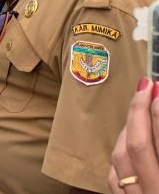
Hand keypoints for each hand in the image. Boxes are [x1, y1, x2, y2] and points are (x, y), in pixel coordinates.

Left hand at [108, 78, 158, 193]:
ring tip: (138, 109)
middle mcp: (153, 191)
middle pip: (137, 145)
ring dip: (128, 130)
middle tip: (145, 86)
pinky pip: (114, 177)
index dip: (157, 112)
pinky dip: (120, 155)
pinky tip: (127, 140)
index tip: (157, 88)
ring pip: (120, 159)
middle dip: (139, 112)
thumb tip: (158, 111)